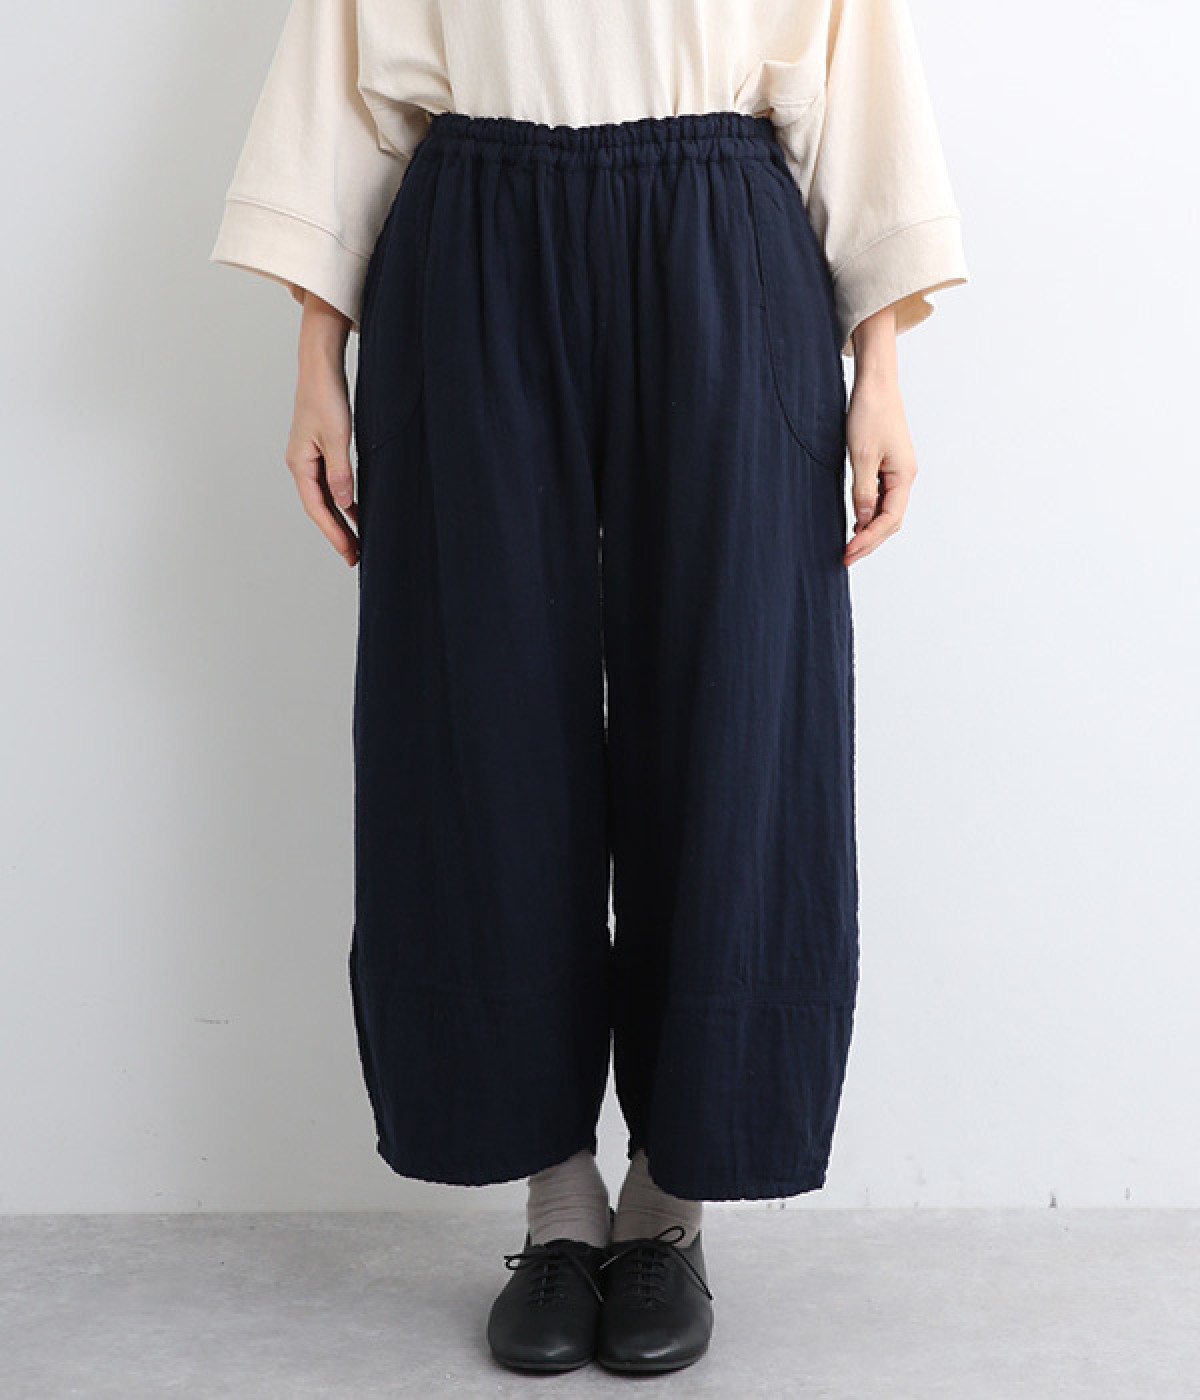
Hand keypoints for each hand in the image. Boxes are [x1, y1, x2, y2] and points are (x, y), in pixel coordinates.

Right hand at [285, 292, 357, 566]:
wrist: (320, 367)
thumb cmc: (325, 397)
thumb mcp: (338, 437)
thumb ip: (341, 473)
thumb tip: (344, 504)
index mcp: (299, 463)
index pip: (317, 508)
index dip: (333, 533)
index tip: (349, 552)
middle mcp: (301, 464)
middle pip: (319, 508)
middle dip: (337, 533)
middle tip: (354, 556)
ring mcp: (309, 458)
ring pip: (325, 497)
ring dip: (340, 519)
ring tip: (357, 541)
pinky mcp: (320, 450)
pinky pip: (330, 483)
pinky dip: (343, 500)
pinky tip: (356, 511)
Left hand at [843, 306, 917, 566]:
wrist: (876, 384)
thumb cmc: (870, 413)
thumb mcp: (861, 455)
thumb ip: (863, 491)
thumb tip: (863, 521)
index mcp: (904, 476)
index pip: (889, 520)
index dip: (868, 540)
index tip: (848, 554)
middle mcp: (905, 476)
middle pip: (890, 520)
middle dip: (869, 541)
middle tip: (846, 557)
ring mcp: (898, 471)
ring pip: (887, 510)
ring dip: (869, 530)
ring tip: (850, 546)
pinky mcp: (889, 464)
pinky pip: (882, 497)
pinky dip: (869, 513)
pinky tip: (856, 522)